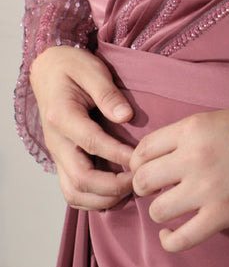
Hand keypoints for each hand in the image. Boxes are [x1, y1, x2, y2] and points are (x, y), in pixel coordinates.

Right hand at [29, 46, 134, 209]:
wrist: (49, 69)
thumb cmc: (72, 67)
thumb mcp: (92, 70)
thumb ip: (108, 94)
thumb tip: (126, 116)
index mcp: (62, 116)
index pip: (91, 143)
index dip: (118, 154)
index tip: (141, 158)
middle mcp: (56, 141)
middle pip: (80, 178)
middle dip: (113, 186)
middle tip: (140, 179)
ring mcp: (57, 154)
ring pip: (74, 192)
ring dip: (103, 198)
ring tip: (131, 189)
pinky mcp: (62, 159)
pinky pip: (72, 190)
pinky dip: (93, 199)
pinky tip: (116, 192)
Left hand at [130, 107, 228, 251]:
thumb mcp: (219, 119)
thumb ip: (189, 136)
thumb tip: (159, 157)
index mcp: (193, 129)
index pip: (143, 150)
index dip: (139, 164)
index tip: (148, 171)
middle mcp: (194, 157)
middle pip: (143, 180)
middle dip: (145, 188)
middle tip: (158, 190)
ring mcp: (208, 188)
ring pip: (157, 209)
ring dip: (160, 211)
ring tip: (173, 208)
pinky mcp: (223, 215)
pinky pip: (180, 238)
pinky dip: (169, 240)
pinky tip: (170, 234)